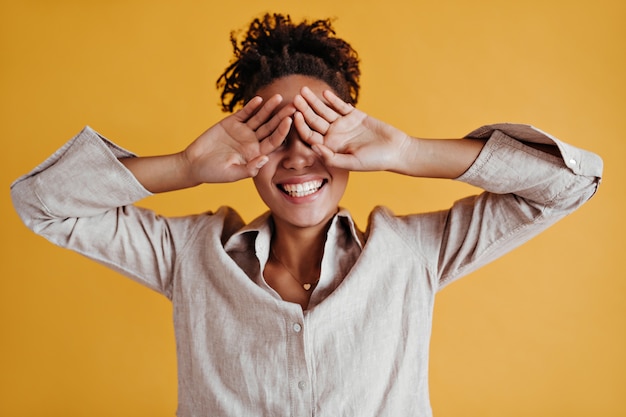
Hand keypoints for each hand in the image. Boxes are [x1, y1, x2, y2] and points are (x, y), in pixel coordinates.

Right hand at [184, 95, 293, 182]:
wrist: (194, 164)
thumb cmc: (213, 173)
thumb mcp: (232, 173)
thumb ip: (249, 168)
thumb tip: (265, 158)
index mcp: (256, 154)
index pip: (273, 141)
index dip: (282, 130)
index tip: (290, 120)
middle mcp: (253, 142)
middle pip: (271, 127)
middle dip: (282, 116)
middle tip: (295, 105)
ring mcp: (243, 131)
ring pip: (259, 118)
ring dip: (269, 108)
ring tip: (279, 97)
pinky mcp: (231, 123)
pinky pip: (244, 113)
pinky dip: (251, 106)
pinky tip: (259, 99)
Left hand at [292, 87, 409, 171]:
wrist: (396, 150)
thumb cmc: (375, 161)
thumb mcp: (352, 163)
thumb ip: (331, 157)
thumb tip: (313, 147)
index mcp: (330, 148)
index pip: (311, 136)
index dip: (302, 126)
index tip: (296, 115)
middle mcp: (334, 135)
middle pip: (315, 120)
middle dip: (305, 109)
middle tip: (295, 98)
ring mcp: (343, 124)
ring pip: (325, 110)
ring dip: (315, 101)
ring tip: (305, 90)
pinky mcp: (354, 115)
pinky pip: (340, 106)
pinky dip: (333, 99)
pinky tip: (325, 93)